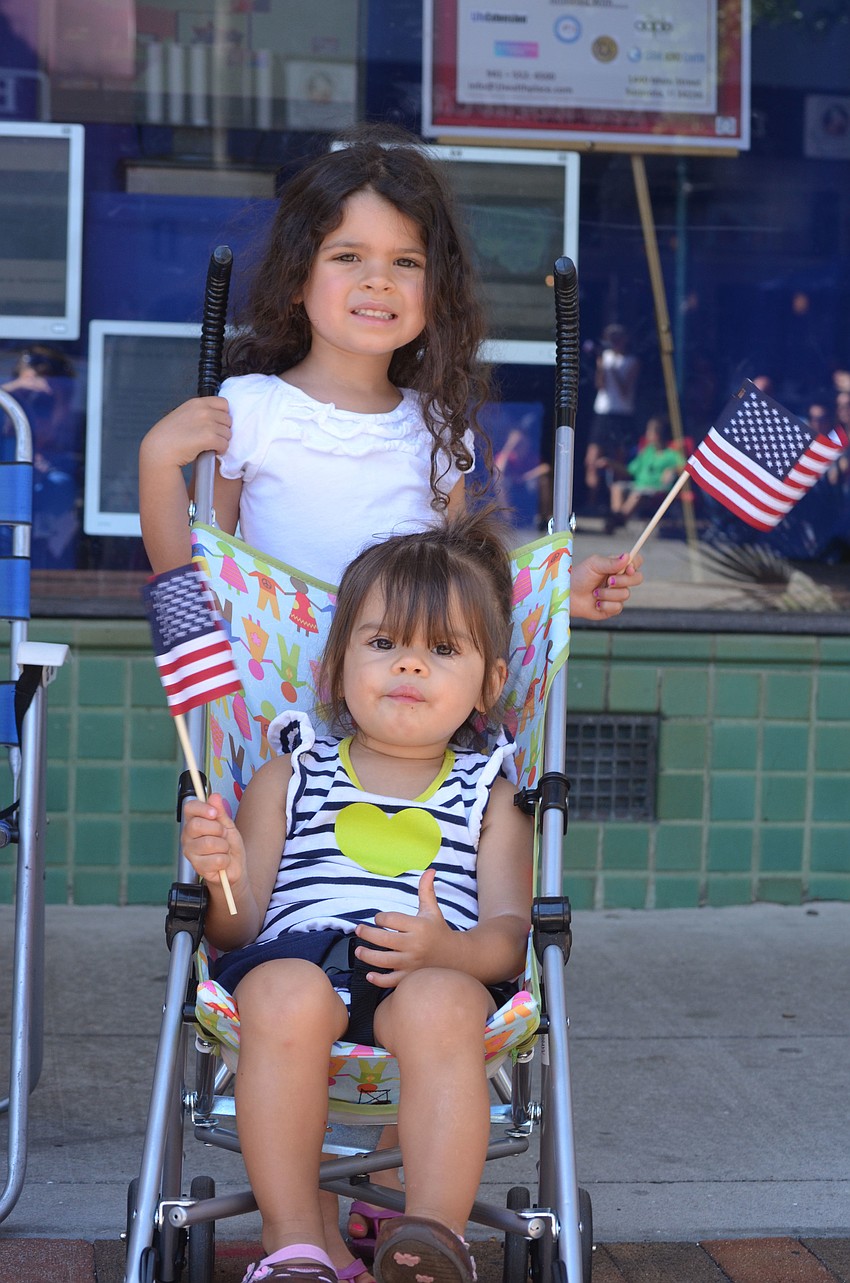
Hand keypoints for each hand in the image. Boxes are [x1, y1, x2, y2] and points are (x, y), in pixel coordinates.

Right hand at [140, 396, 231, 471]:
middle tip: (211, 438)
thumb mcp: (184, 414)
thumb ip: (200, 412)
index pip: (224, 403)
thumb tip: (218, 418)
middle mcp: (203, 410)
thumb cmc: (169, 436)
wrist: (159, 450)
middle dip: (222, 430)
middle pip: (228, 420)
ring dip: (221, 441)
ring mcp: (207, 423)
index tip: (216, 424)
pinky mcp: (209, 437)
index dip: (222, 415)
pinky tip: (211, 451)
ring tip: (209, 445)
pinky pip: (225, 444)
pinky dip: (220, 450)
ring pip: (228, 433)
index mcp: (197, 402)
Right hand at [181, 793, 244, 888]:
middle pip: (197, 825)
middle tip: (222, 836)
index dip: (202, 808)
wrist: (233, 868)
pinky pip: (216, 859)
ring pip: (209, 843)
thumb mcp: (228, 825)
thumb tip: (214, 796)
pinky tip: (222, 861)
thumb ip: (220, 812)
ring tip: (223, 850)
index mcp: (193, 822)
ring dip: (223, 846)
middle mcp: (188, 836)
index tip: (214, 813)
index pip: (189, 807)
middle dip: (217, 829)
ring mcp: (190, 852)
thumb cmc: (229, 845)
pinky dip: (225, 860)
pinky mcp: (197, 867)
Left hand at [353, 868, 452, 987]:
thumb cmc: (439, 930)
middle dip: (367, 934)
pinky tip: (369, 974)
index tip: (378, 919)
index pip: (391, 920)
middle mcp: (414, 945)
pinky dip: (378, 980)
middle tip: (359, 930)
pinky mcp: (410, 977)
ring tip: (358, 951)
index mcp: (418, 926)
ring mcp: (411, 963)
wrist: (456, 957)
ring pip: (383, 961)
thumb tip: (429, 870)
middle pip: (383, 940)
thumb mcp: (432, 910)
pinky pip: (391, 981)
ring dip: (367, 956)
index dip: (380, 918)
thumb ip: (426, 890)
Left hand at [572, 551, 643, 620]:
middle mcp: (620, 580)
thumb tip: (627, 556)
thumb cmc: (579, 577)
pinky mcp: (613, 608)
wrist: (568, 595)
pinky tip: (596, 603)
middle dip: (623, 580)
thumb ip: (611, 562)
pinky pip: (618, 607)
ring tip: (594, 593)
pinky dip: (605, 605)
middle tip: (608, 581)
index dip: (635, 565)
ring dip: (608, 593)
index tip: (628, 568)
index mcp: (617, 566)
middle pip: (638, 578)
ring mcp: (617, 594)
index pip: (636, 562)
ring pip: (626, 594)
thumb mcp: (594, 565)